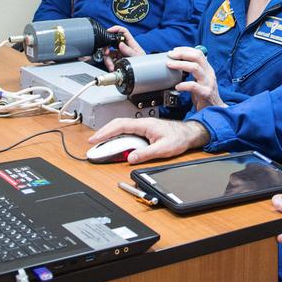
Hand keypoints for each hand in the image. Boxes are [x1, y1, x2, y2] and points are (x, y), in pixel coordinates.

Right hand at [87, 117, 209, 163]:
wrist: (188, 133)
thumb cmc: (179, 137)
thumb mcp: (163, 148)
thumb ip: (146, 153)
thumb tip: (131, 158)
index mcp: (144, 124)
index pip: (120, 126)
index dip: (106, 132)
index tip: (95, 139)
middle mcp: (142, 123)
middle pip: (117, 125)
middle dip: (103, 132)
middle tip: (92, 142)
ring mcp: (142, 126)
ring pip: (121, 127)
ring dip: (109, 134)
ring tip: (100, 143)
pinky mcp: (144, 131)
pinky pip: (127, 131)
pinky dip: (117, 136)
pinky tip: (114, 142)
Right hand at [104, 26, 143, 71]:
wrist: (143, 74)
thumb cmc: (144, 64)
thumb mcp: (138, 57)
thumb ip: (130, 51)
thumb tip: (121, 45)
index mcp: (131, 43)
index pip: (123, 32)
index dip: (116, 29)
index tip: (109, 31)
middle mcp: (124, 48)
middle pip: (112, 42)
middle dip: (107, 47)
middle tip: (106, 52)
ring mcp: (120, 54)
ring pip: (109, 53)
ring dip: (107, 59)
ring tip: (111, 66)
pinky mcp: (117, 61)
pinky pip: (109, 61)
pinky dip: (108, 64)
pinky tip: (112, 68)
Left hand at [170, 47, 225, 109]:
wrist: (215, 109)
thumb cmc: (205, 94)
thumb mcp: (201, 79)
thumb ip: (194, 71)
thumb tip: (180, 62)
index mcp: (208, 69)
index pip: (198, 53)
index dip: (185, 50)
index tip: (174, 50)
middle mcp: (209, 74)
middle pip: (197, 57)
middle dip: (182, 54)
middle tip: (170, 55)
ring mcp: (208, 83)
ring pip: (195, 68)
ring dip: (180, 65)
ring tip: (170, 65)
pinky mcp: (205, 93)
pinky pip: (193, 86)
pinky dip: (183, 85)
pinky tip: (177, 86)